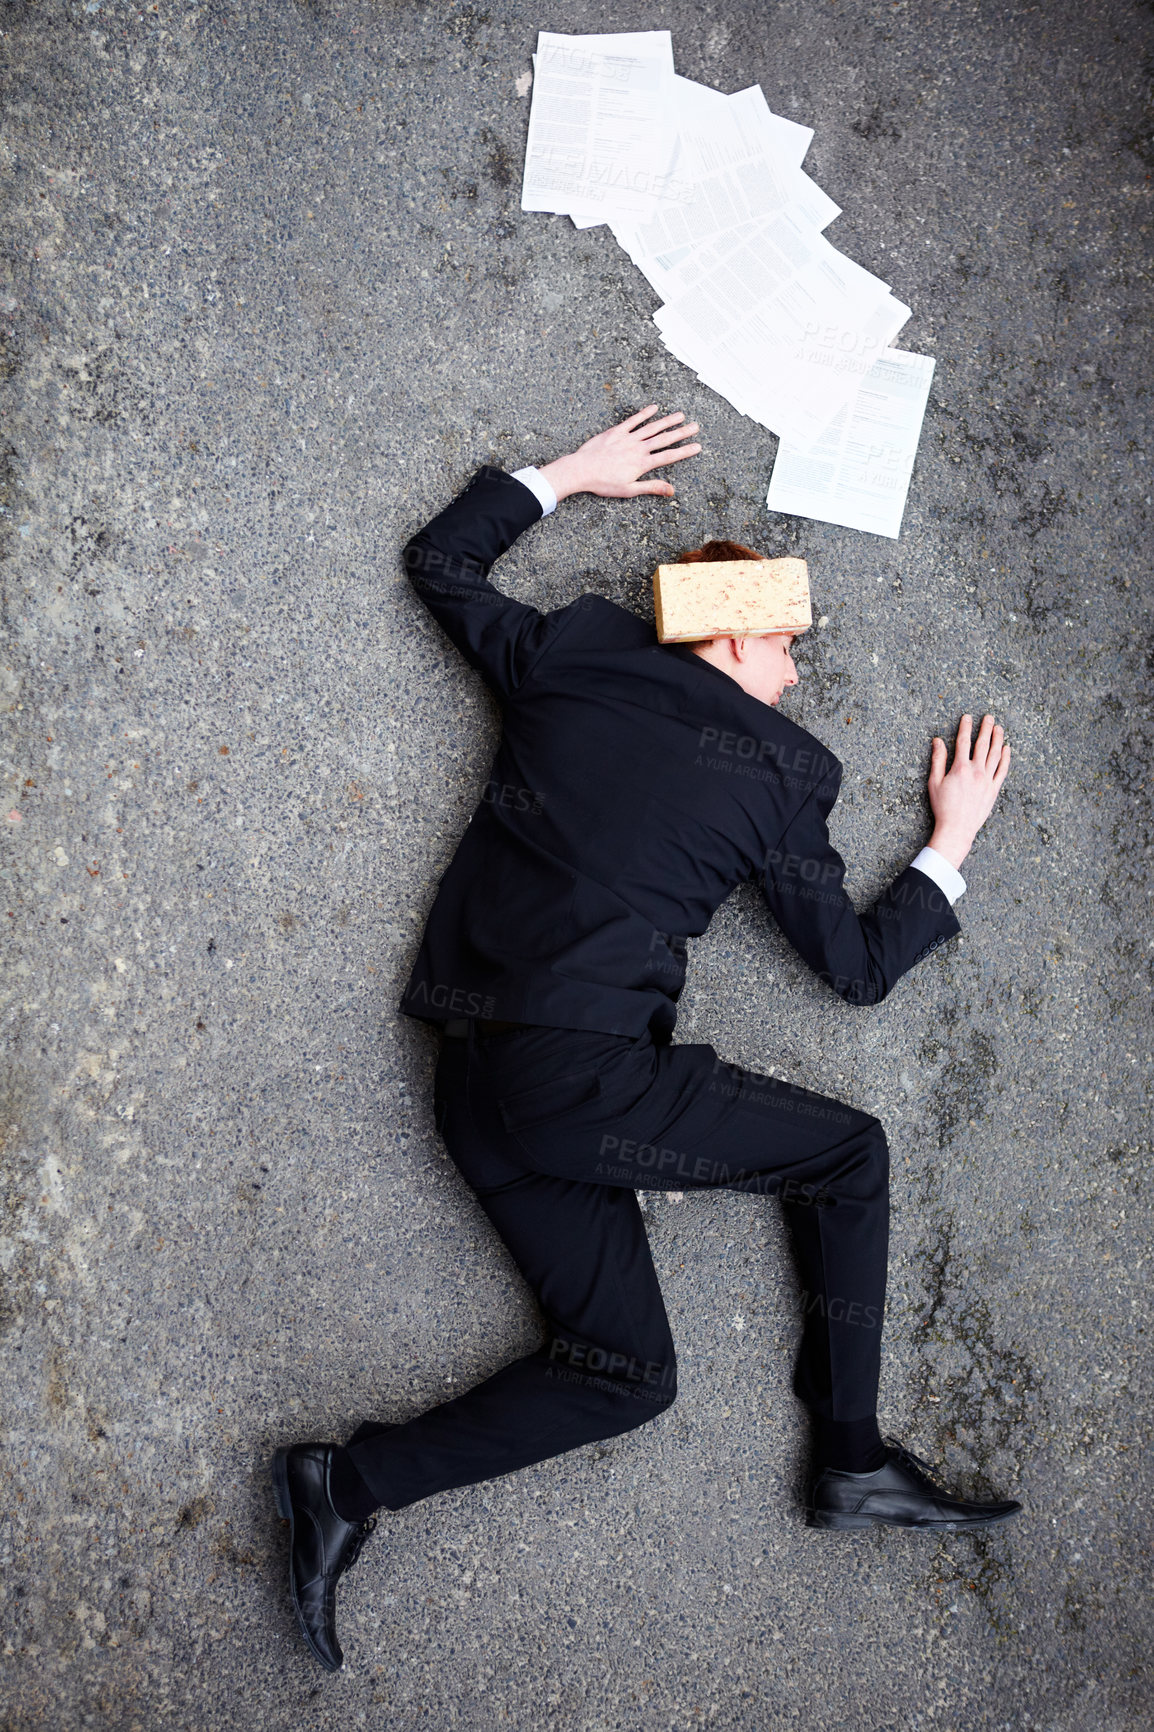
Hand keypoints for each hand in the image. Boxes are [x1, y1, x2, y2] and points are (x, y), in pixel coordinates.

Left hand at [538, 405, 701, 502]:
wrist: (582, 470)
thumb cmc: (603, 483)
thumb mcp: (629, 490)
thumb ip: (651, 487)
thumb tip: (671, 490)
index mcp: (642, 464)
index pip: (669, 456)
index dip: (685, 451)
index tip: (698, 446)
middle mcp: (638, 449)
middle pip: (664, 439)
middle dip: (682, 433)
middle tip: (696, 426)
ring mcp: (627, 438)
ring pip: (652, 428)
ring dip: (667, 421)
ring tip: (681, 415)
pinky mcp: (616, 432)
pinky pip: (633, 421)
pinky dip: (644, 414)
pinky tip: (654, 408)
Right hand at [926, 714, 1010, 869]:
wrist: (957, 828)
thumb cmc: (943, 807)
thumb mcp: (934, 782)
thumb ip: (937, 760)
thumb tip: (938, 741)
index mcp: (960, 768)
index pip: (964, 742)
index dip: (966, 727)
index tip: (968, 717)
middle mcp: (976, 771)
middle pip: (982, 744)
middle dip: (985, 728)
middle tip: (988, 717)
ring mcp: (987, 780)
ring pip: (995, 754)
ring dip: (997, 739)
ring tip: (998, 728)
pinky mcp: (994, 789)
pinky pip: (1002, 770)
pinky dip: (1006, 758)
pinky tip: (1006, 749)